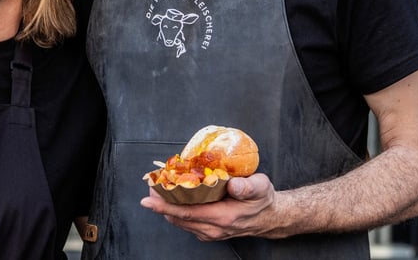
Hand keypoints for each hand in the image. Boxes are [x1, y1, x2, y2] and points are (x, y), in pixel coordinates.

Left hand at [140, 173, 276, 241]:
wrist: (268, 217)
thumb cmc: (262, 200)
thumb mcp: (260, 187)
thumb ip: (247, 186)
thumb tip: (232, 184)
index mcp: (222, 217)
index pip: (188, 213)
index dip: (166, 206)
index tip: (148, 200)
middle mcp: (212, 228)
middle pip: (178, 217)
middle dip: (160, 202)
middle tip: (150, 184)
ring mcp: (208, 232)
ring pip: (180, 220)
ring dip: (166, 206)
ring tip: (157, 187)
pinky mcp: (207, 231)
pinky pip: (185, 221)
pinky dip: (175, 209)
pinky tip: (172, 196)